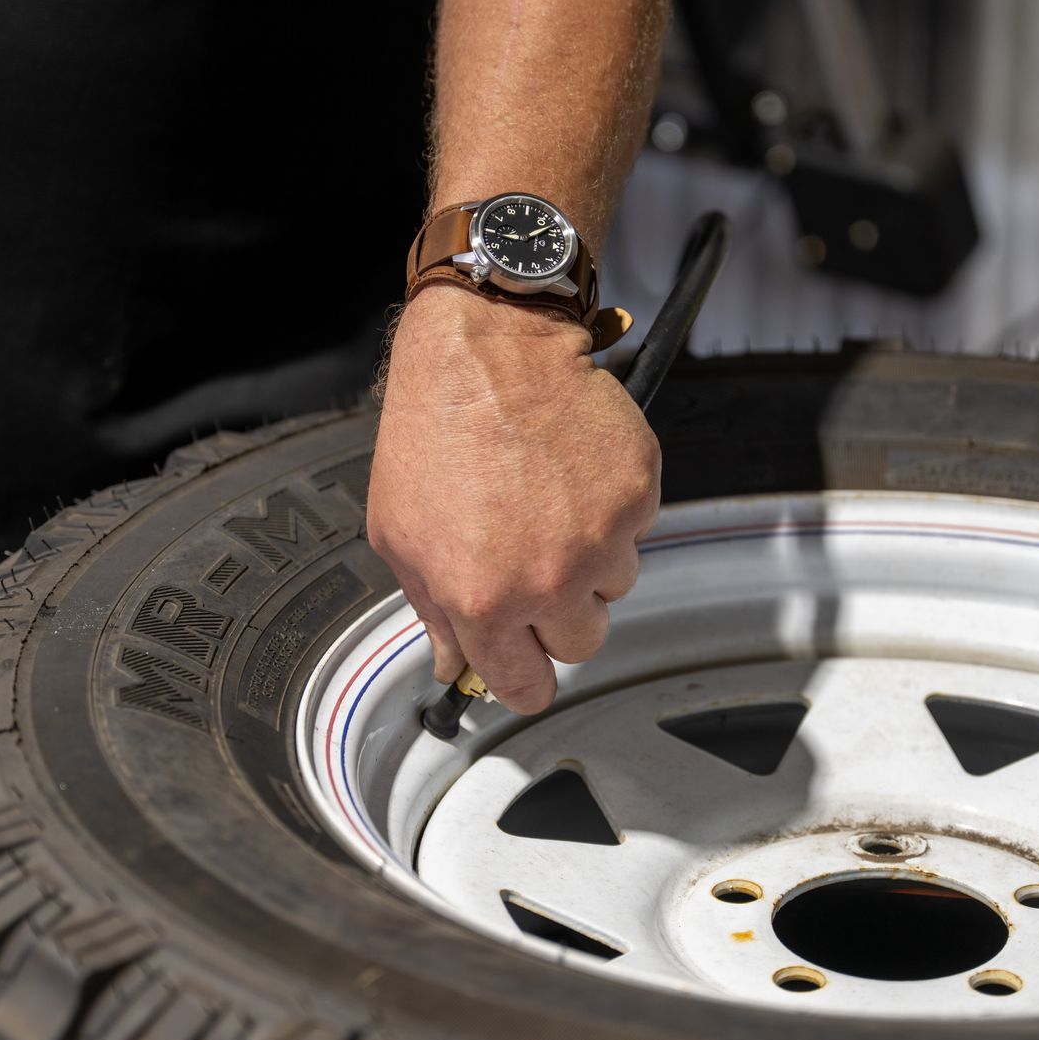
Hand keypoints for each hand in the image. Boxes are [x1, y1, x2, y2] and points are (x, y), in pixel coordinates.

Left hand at [369, 284, 659, 713]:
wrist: (486, 351)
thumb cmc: (433, 434)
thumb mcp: (400, 535)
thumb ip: (432, 611)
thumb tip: (455, 664)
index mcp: (484, 602)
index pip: (526, 687)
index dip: (524, 680)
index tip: (524, 666)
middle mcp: (549, 580)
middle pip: (580, 646)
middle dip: (557, 617)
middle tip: (531, 565)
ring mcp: (602, 538)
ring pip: (613, 587)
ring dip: (589, 561)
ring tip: (548, 504)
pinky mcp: (637, 494)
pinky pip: (635, 530)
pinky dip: (610, 510)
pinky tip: (570, 472)